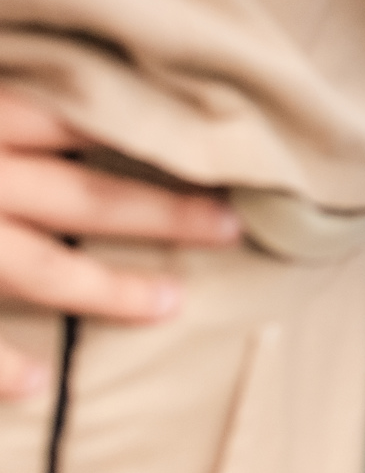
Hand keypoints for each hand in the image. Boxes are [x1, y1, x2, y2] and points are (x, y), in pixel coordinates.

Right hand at [0, 91, 240, 399]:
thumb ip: (26, 89)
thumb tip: (85, 88)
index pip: (91, 121)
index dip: (160, 135)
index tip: (226, 145)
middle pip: (89, 197)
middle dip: (167, 214)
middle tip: (234, 226)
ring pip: (41, 269)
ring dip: (111, 291)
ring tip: (172, 301)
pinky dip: (2, 363)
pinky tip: (40, 384)